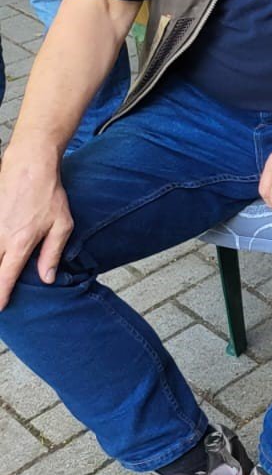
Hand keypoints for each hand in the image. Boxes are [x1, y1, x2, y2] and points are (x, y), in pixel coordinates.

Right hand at [0, 151, 71, 307]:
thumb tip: (47, 278)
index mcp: (20, 242)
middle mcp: (0, 238)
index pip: (6, 276)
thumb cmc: (48, 194)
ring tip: (0, 279)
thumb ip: (53, 253)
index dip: (1, 295)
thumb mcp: (62, 224)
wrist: (29, 166)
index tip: (0, 308)